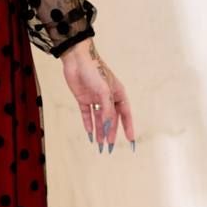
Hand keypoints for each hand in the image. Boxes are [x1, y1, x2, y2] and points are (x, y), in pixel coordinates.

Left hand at [61, 38, 135, 152]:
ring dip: (99, 131)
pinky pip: (87, 114)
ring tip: (99, 145)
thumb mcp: (104, 91)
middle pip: (111, 119)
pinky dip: (88, 124)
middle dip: (110, 133)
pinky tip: (90, 134)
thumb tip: (107, 126)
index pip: (125, 114)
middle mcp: (108, 97)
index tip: (130, 141)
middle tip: (108, 147)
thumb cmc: (95, 71)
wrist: (77, 59)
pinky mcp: (83, 98)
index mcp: (118, 94)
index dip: (128, 127)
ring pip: (99, 119)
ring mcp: (95, 98)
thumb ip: (107, 109)